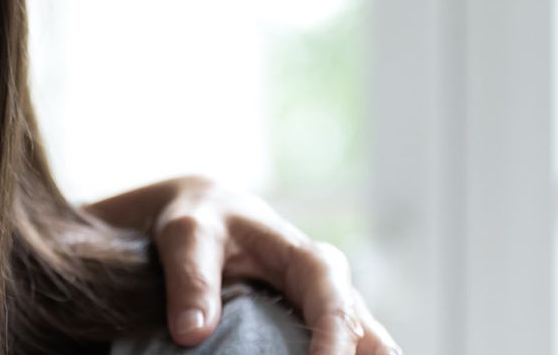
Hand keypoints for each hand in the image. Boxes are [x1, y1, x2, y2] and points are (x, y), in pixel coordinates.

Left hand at [85, 176, 400, 354]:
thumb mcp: (188, 236)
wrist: (206, 217)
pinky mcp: (314, 335)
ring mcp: (328, 317)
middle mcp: (332, 291)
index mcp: (311, 262)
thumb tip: (192, 332)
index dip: (333, 345)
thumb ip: (192, 280)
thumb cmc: (203, 221)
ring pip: (365, 352)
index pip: (335, 309)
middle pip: (369, 340)